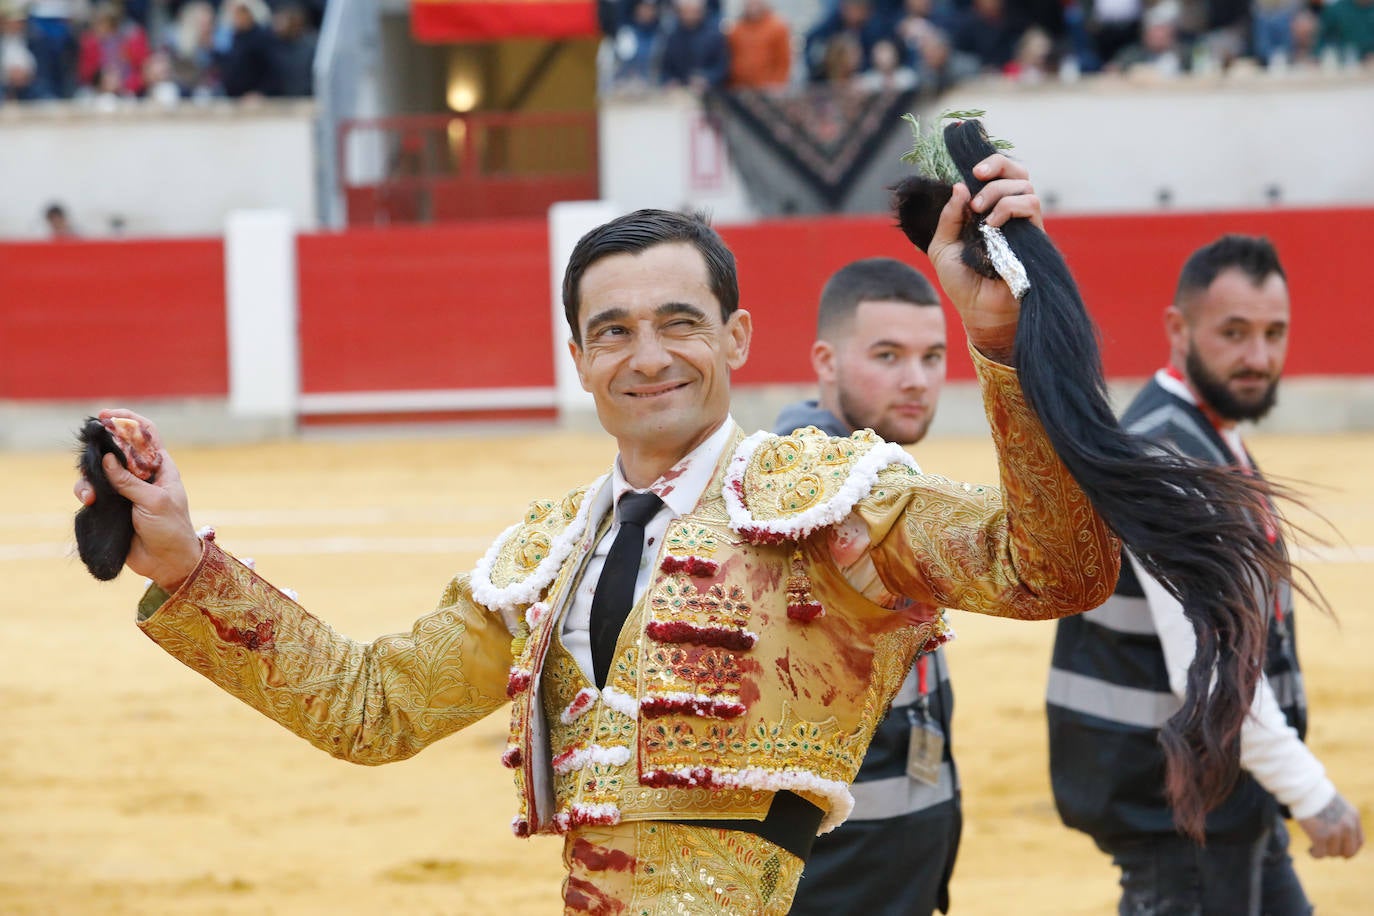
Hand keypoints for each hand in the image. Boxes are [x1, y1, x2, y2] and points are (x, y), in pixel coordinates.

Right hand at [73, 409, 201, 590]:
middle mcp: (142, 474)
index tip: (106, 415)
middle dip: (98, 450)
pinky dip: (87, 493)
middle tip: (88, 456)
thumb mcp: (154, 501)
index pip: (145, 434)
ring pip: (99, 472)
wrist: (167, 563)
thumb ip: (129, 481)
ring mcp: (126, 490)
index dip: (127, 421)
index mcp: (161, 467)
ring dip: (90, 478)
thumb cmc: (170, 529)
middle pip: (115, 449)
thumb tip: (108, 458)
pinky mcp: (113, 506)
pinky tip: (89, 502)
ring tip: (91, 496)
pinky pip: (94, 492)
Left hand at [927, 153, 1042, 362]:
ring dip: (998, 191)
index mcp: (986, 210)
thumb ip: (949, 216)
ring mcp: (1022, 222)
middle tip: (977, 177)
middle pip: (1017, 171)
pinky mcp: (1034, 235)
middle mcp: (1007, 212)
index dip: (989, 163)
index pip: (997, 174)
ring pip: (1024, 185)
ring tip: (979, 212)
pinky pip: (1030, 205)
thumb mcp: (943, 246)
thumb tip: (960, 186)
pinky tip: (992, 225)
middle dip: (998, 165)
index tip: (971, 170)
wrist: (977, 309)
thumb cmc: (961, 281)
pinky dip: (1009, 207)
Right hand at [1297, 793, 1363, 858]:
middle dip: (1338, 853)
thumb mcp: (1336, 805)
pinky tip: (1310, 850)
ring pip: (1333, 853)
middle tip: (1326, 850)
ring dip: (1324, 852)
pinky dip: (1315, 854)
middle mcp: (1348, 826)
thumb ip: (1341, 819)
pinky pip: (1321, 853)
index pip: (1359, 842)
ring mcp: (1335, 832)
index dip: (1351, 850)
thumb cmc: (1315, 794)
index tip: (1342, 853)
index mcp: (1353, 817)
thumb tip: (1338, 836)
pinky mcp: (1321, 836)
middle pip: (1349, 851)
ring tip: (1314, 848)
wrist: (1303, 788)